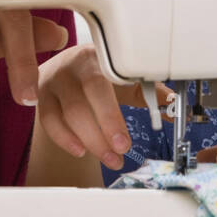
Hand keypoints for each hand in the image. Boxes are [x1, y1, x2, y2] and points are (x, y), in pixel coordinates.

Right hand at [35, 44, 171, 171]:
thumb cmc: (99, 74)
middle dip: (100, 132)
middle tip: (118, 154)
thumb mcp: (124, 78)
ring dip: (89, 141)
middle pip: (81, 101)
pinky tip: (81, 151)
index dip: (111, 116)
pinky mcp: (41, 97)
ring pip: (66, 114)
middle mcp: (72, 67)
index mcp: (97, 58)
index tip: (124, 142)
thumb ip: (149, 92)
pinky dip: (64, 139)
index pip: (102, 85)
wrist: (64, 67)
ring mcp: (54, 81)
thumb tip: (175, 108)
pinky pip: (48, 121)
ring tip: (109, 158)